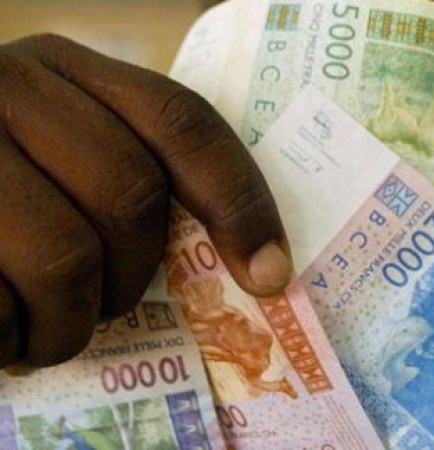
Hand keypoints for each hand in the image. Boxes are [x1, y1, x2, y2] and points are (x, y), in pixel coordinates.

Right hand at [0, 35, 291, 366]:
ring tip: (43, 331)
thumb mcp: (57, 154)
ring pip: (65, 257)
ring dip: (66, 322)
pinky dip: (4, 334)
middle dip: (130, 277)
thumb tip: (251, 263)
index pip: (181, 122)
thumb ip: (123, 174)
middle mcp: (3, 85)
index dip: (239, 201)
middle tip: (104, 306)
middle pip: (131, 195)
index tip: (268, 274)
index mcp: (61, 67)